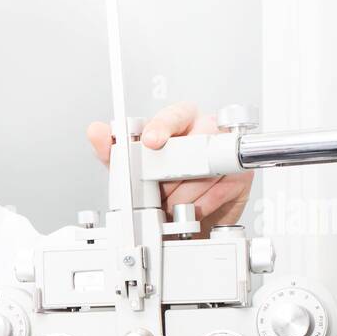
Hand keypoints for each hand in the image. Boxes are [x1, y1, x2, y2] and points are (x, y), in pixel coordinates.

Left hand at [85, 102, 253, 234]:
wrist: (185, 221)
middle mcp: (205, 133)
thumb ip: (113, 152)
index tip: (150, 140)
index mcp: (181, 124)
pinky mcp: (240, 176)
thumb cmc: (161, 190)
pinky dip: (198, 205)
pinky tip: (188, 209)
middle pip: (192, 145)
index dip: (162, 127)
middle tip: (156, 189)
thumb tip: (96, 131)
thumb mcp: (131, 173)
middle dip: (168, 175)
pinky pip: (218, 190)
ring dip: (180, 195)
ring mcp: (225, 153)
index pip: (176, 114)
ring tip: (168, 203)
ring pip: (203, 171)